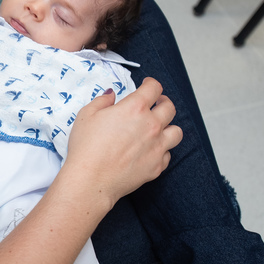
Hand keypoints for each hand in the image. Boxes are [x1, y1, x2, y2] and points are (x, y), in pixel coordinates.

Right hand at [62, 77, 182, 208]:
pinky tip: (151, 150)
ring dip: (169, 126)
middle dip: (163, 102)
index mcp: (135, 108)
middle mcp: (151, 125)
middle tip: (156, 104)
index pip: (154, 88)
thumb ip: (102, 100)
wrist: (91, 180)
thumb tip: (111, 95)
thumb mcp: (86, 115)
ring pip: (176, 131)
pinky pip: (168, 154)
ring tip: (160, 128)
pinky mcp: (157, 166)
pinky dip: (162, 150)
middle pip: (169, 108)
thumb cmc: (86, 147)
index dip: (151, 84)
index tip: (147, 85)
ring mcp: (157, 147)